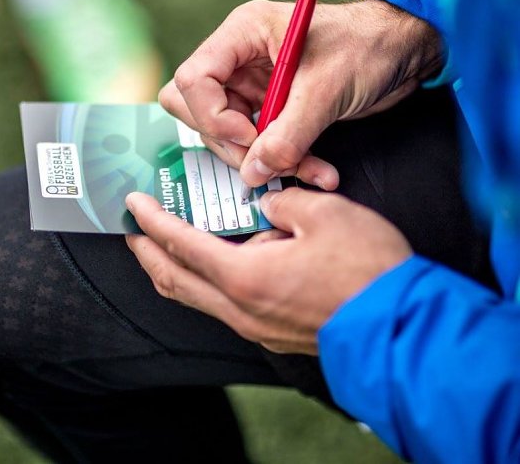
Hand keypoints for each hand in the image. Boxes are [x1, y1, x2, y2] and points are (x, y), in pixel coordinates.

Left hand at [124, 188, 411, 354]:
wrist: (403, 328)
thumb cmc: (368, 271)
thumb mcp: (324, 213)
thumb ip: (282, 202)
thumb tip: (266, 206)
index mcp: (243, 277)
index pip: (181, 245)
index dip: (152, 222)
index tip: (133, 204)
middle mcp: (239, 309)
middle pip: (174, 280)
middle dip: (147, 252)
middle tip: (133, 229)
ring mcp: (255, 327)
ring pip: (197, 297)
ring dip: (174, 270)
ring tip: (164, 245)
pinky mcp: (272, 334)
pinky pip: (223, 307)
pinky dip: (206, 283)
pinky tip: (219, 264)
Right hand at [160, 0, 442, 188]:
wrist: (407, 50)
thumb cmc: (369, 45)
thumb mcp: (327, 88)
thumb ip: (288, 134)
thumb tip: (254, 172)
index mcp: (242, 34)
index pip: (194, 79)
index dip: (212, 115)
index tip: (248, 137)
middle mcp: (239, 59)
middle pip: (198, 110)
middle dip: (231, 143)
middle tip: (268, 160)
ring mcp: (251, 85)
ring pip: (226, 135)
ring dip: (262, 160)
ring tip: (307, 169)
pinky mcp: (269, 109)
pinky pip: (258, 145)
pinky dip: (283, 162)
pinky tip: (317, 171)